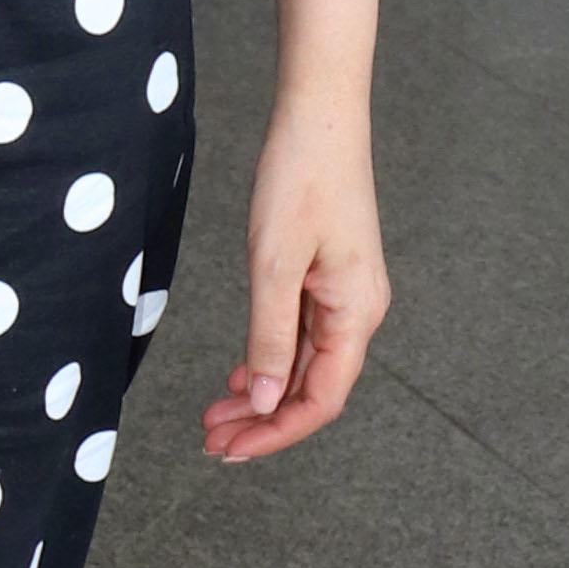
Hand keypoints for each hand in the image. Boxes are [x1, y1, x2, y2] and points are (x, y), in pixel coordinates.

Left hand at [201, 86, 388, 463]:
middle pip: (313, 389)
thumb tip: (267, 401)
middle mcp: (357, 311)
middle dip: (262, 420)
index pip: (321, 399)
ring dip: (261, 394)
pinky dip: (269, 359)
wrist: (319, 117)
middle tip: (211, 441)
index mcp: (355, 313)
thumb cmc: (299, 178)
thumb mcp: (273, 264)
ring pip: (304, 364)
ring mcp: (345, 295)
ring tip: (215, 414)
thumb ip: (270, 337)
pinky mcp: (328, 277)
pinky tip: (239, 374)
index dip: (277, 432)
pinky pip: (302, 335)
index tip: (231, 450)